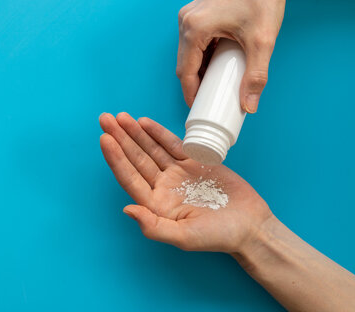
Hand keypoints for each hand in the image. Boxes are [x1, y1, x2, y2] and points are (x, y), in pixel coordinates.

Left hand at [99, 112, 272, 252]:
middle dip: (120, 138)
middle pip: (136, 158)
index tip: (104, 139)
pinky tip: (143, 122)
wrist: (250, 226)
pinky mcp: (194, 163)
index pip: (129, 177)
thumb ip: (154, 226)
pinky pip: (172, 144)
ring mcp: (177, 174)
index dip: (116, 158)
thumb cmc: (218, 237)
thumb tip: (127, 210)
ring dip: (134, 133)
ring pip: (151, 148)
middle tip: (105, 119)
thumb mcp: (184, 237)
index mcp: (156, 204)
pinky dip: (158, 133)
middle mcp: (162, 187)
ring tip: (120, 116)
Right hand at [177, 0, 290, 112]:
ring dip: (198, 71)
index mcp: (195, 27)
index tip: (198, 109)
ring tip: (214, 85)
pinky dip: (202, 57)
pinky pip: (192, 42)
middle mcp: (186, 20)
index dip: (190, 94)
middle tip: (209, 101)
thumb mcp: (262, 42)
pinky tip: (215, 65)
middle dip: (195, 84)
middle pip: (184, 64)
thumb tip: (249, 105)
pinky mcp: (196, 13)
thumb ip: (256, 76)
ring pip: (187, 54)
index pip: (186, 71)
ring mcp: (189, 15)